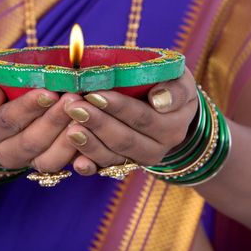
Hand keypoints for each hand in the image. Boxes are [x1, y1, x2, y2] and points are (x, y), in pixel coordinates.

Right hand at [0, 77, 82, 171]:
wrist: (2, 115)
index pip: (6, 120)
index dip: (28, 107)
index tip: (49, 92)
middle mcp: (4, 152)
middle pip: (30, 141)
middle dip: (54, 120)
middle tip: (74, 99)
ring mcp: (27, 161)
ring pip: (48, 159)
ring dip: (68, 138)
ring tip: (84, 114)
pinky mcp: (47, 165)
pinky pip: (63, 165)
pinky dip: (78, 152)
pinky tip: (90, 133)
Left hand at [64, 67, 197, 175]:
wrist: (168, 111)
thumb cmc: (169, 86)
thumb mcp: (181, 81)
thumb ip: (175, 89)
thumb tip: (159, 99)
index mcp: (172, 127)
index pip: (143, 117)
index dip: (118, 107)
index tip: (95, 94)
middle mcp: (157, 149)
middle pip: (124, 139)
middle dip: (97, 123)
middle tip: (73, 106)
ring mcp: (137, 160)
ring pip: (111, 156)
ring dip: (89, 143)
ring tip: (69, 127)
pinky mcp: (121, 166)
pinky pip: (103, 169)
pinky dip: (89, 166)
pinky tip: (75, 161)